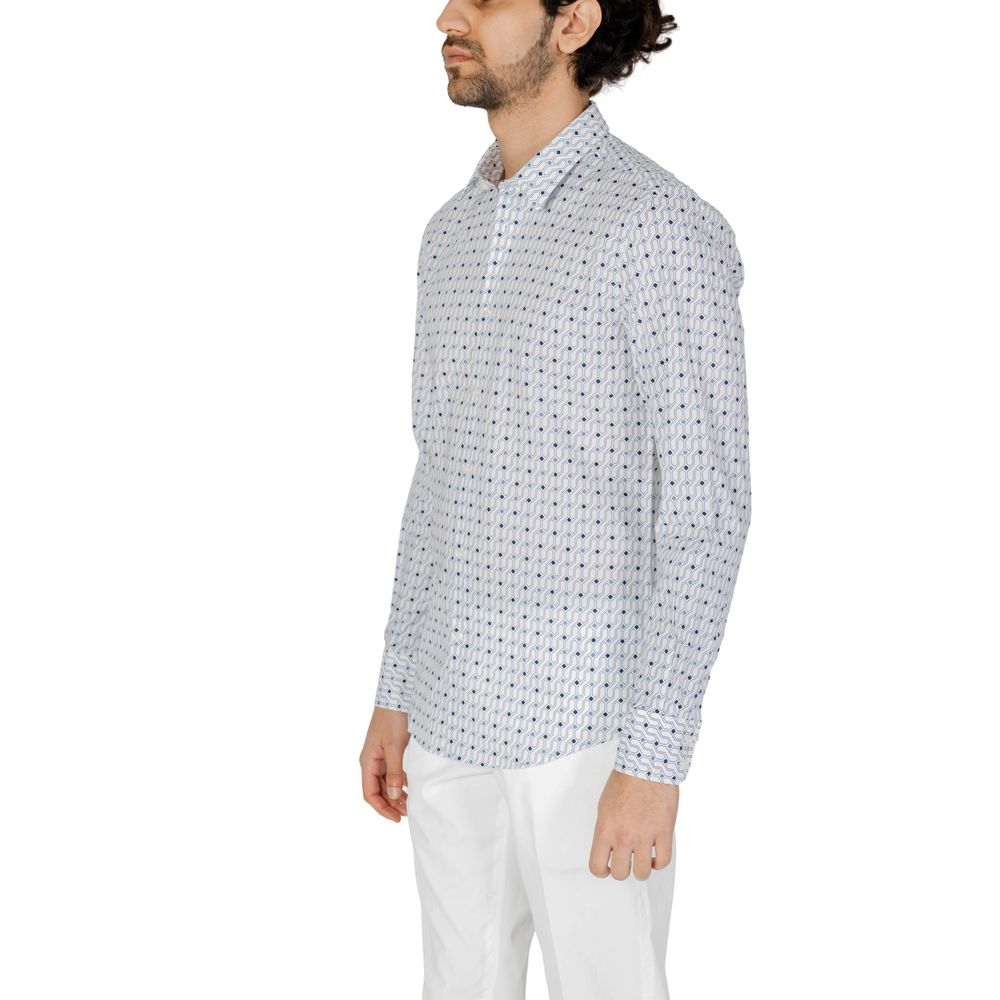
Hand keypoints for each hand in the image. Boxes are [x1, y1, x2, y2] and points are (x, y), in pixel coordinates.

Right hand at [360, 706, 410, 821]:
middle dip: (391, 804)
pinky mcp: (390, 750)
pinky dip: (401, 781)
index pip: (370, 794)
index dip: (382, 809)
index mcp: (368, 762)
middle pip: (378, 790)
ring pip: (386, 782)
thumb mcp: (395, 747)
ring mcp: (380, 756)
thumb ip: (395, 772)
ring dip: (397, 794)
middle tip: (409, 812)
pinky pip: (392, 772)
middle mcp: (372, 761)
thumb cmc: (392, 719)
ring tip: (412, 802)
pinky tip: (411, 785)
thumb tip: (395, 796)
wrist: (397, 696)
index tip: (396, 818)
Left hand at [589, 770, 677, 879]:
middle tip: (627, 861)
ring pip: (642, 873)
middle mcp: (623, 837)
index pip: (597, 866)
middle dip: (623, 870)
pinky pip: (663, 861)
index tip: (607, 868)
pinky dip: (659, 863)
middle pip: (620, 874)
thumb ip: (606, 830)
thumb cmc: (624, 781)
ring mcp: (645, 836)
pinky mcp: (664, 832)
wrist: (646, 766)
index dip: (602, 871)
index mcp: (605, 829)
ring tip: (643, 858)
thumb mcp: (604, 806)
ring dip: (642, 868)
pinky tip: (656, 854)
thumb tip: (609, 847)